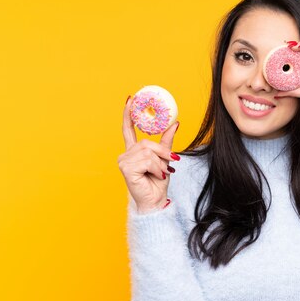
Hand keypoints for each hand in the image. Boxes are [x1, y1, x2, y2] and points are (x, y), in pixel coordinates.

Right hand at [117, 97, 179, 212]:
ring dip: (160, 163)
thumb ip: (166, 142)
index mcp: (133, 151)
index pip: (128, 129)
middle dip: (161, 152)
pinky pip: (147, 160)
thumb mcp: (165, 158)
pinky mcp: (126, 168)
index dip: (128, 114)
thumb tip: (175, 123)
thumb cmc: (158, 183)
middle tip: (170, 163)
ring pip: (148, 152)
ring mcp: (124, 161)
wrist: (155, 201)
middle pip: (146, 142)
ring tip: (160, 173)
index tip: (130, 99)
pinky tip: (155, 176)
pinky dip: (156, 168)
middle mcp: (126, 155)